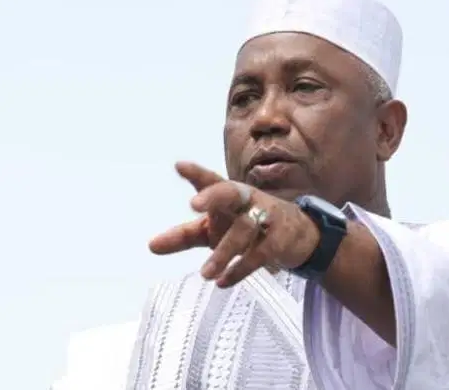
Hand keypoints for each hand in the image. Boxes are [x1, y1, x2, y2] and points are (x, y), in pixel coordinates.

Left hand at [149, 161, 319, 287]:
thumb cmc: (246, 226)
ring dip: (224, 252)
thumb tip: (151, 246)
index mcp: (229, 195)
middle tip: (194, 204)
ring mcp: (266, 218)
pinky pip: (259, 254)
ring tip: (205, 274)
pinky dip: (240, 269)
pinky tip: (223, 281)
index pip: (211, 181)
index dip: (196, 174)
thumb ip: (183, 236)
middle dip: (214, 195)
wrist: (298, 235)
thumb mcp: (214, 229)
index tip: (179, 166)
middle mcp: (247, 200)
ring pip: (244, 230)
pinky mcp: (279, 240)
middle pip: (231, 192)